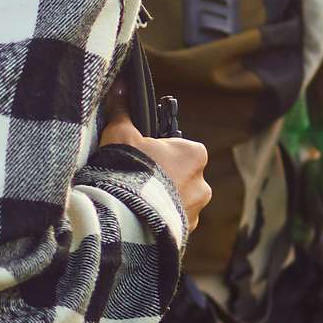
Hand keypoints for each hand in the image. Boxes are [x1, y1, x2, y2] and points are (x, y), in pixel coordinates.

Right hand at [103, 117, 210, 233]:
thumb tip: (119, 88)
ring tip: (135, 204)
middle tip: (136, 182)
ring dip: (161, 204)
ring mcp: (195, 213)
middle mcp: (203, 185)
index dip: (160, 152)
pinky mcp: (184, 235)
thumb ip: (123, 111)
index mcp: (194, 156)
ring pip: (178, 203)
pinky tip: (138, 221)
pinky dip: (159, 222)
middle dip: (163, 180)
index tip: (141, 157)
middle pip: (181, 177)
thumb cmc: (129, 169)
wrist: (126, 216)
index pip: (182, 149)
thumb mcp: (121, 134)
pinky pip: (171, 225)